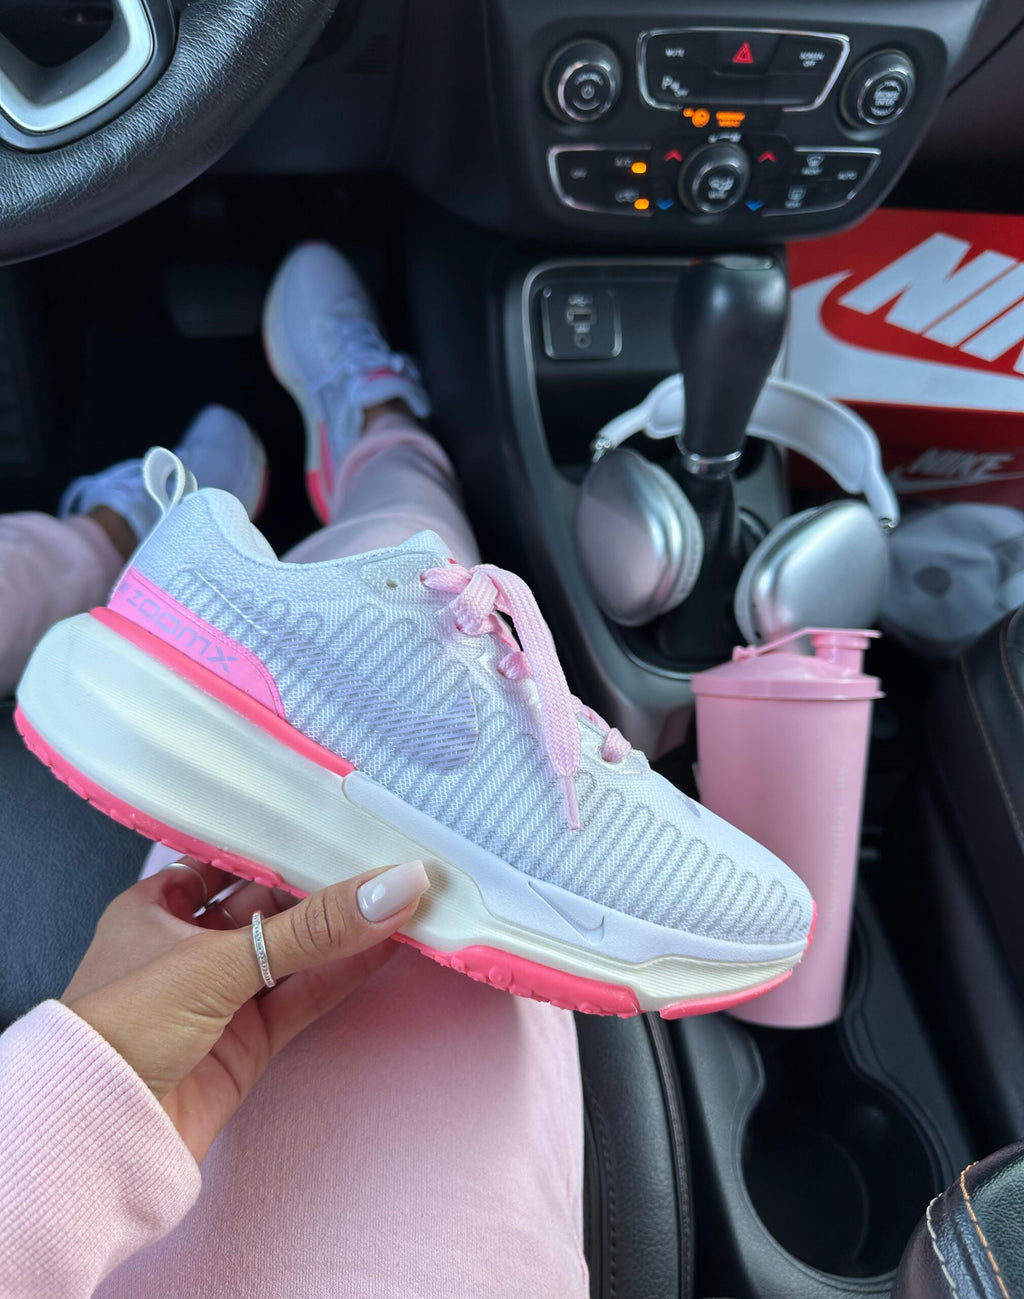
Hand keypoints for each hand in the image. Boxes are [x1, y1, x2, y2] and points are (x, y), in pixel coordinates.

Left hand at [63, 857, 429, 1162]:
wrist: (99, 1134)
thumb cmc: (124, 1026)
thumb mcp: (218, 960)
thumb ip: (312, 927)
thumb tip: (394, 886)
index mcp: (156, 909)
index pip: (230, 863)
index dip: (281, 846)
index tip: (336, 826)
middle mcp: (189, 948)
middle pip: (269, 907)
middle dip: (322, 889)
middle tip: (382, 861)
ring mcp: (221, 996)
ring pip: (293, 953)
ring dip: (342, 932)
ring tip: (400, 900)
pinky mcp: (248, 1041)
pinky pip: (303, 996)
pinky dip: (343, 973)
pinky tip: (384, 947)